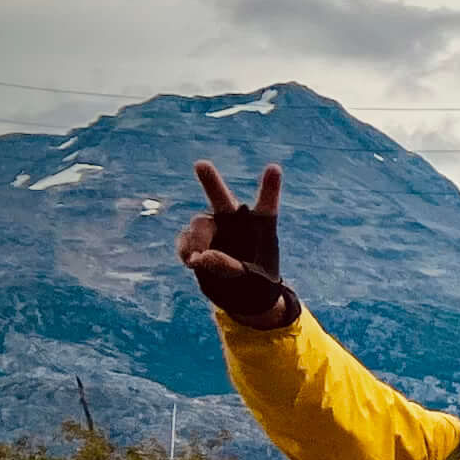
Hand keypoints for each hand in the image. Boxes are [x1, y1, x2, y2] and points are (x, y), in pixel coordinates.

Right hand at [179, 159, 293, 327]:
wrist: (242, 294)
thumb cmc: (257, 284)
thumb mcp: (251, 280)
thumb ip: (229, 267)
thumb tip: (201, 257)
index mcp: (262, 226)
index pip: (266, 204)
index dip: (270, 186)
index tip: (274, 168)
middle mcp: (237, 221)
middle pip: (222, 199)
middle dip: (210, 181)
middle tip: (201, 164)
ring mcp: (215, 228)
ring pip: (199, 223)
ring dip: (197, 241)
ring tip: (199, 262)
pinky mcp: (196, 240)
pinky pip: (185, 239)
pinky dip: (185, 251)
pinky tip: (192, 263)